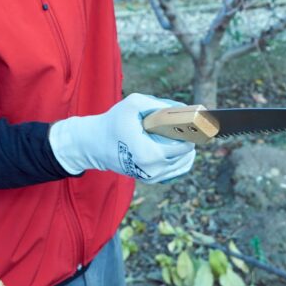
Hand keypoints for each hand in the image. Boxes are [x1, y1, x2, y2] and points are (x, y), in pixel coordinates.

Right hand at [49, 93, 195, 183]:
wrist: (94, 144)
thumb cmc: (113, 122)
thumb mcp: (134, 105)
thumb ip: (161, 105)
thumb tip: (184, 109)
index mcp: (150, 154)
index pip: (185, 146)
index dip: (191, 132)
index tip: (192, 123)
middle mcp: (153, 170)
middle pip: (187, 156)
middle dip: (189, 140)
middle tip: (186, 127)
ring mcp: (152, 178)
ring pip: (184, 166)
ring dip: (186, 151)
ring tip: (181, 135)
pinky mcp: (150, 180)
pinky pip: (176, 172)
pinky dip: (180, 160)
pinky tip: (177, 147)